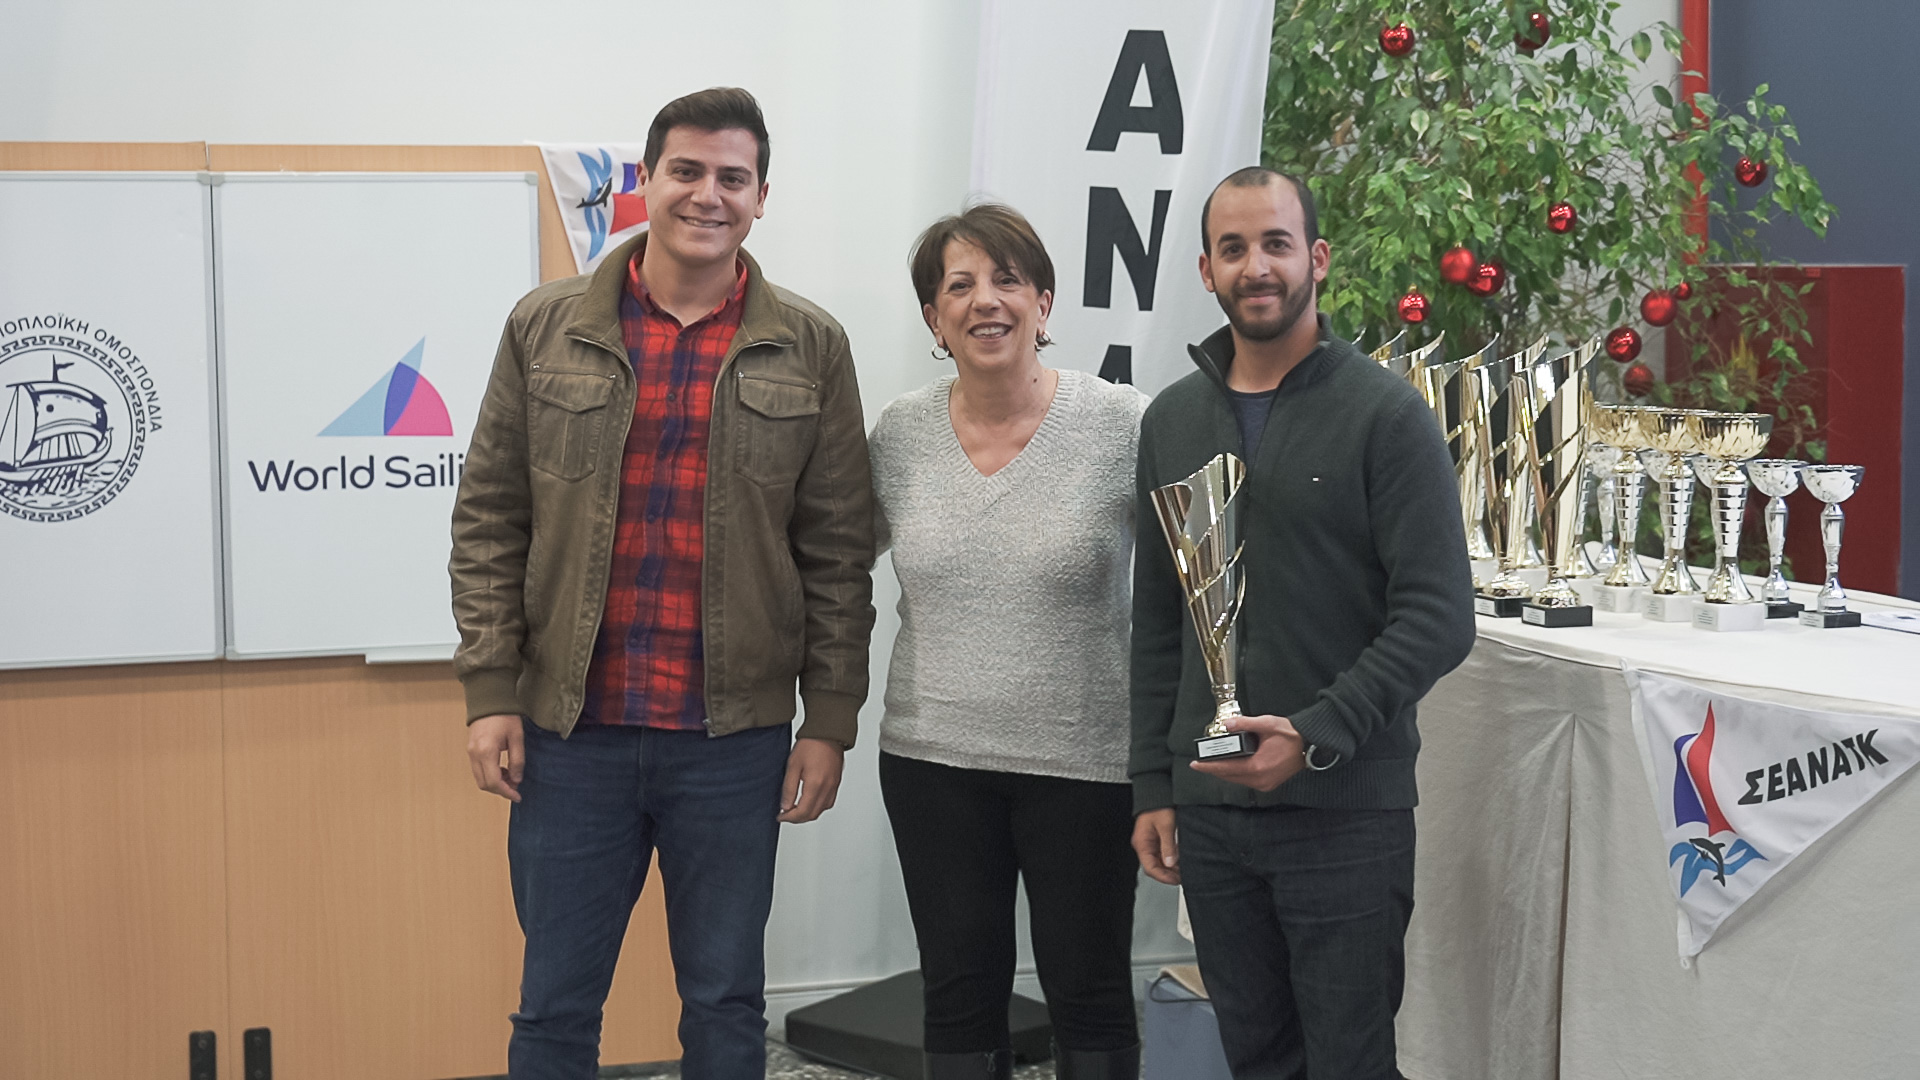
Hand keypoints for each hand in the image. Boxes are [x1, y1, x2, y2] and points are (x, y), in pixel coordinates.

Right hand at [467, 713, 525, 802]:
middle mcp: (475, 754)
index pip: (494, 782)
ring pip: (480, 778)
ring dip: (495, 783)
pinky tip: (502, 769)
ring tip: (511, 777)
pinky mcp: (470, 750)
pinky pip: (478, 770)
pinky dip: (489, 775)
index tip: (517, 796)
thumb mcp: (517, 738)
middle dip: (500, 790)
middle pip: (484, 784)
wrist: (489, 700)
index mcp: (486, 752)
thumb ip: (517, 760)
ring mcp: (470, 752)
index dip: (506, 792)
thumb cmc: (505, 716)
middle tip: (516, 787)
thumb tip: (516, 779)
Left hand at [779, 737, 844, 823]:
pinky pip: (828, 802)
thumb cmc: (811, 744)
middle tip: (786, 814)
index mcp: (815, 785)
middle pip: (812, 814)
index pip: (802, 812)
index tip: (780, 816)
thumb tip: (785, 806)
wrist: (828, 732)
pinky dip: (818, 807)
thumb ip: (789, 788)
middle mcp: (827, 788)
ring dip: (808, 814)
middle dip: (797, 818)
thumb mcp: (793, 765)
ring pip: (822, 810)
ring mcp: (834, 786)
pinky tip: (810, 801)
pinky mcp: (837, 782)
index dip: (789, 817)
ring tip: (796, 809)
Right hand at [1132, 808, 1180, 885]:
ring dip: (1169, 868)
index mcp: (1142, 843)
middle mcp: (1143, 845)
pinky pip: (1161, 854)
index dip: (1163, 877)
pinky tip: (1179, 861)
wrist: (1157, 793)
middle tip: (1181, 878)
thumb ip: (1168, 846)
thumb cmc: (1158, 806)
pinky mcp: (1155, 839)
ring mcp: (1148, 842)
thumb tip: (1170, 863)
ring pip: (1158, 862)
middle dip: (1167, 874)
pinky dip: (1170, 860)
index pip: (1150, 867)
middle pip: (1153, 866)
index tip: (1175, 880)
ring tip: (1182, 871)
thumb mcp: (1166, 826)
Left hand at [1190, 715, 1305, 791]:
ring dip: (1226, 772)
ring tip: (1214, 762)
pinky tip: (1232, 765)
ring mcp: (1265, 784)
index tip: (1195, 764)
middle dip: (1214, 769)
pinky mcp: (1269, 784)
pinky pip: (1247, 781)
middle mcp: (1260, 780)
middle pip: (1230, 777)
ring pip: (1237, 780)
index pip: (1226, 769)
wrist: (1311, 746)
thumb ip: (1245, 724)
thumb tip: (1228, 724)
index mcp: (1258, 767)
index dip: (1208, 766)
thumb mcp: (1267, 724)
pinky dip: (1237, 774)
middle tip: (1201, 762)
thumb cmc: (1292, 735)